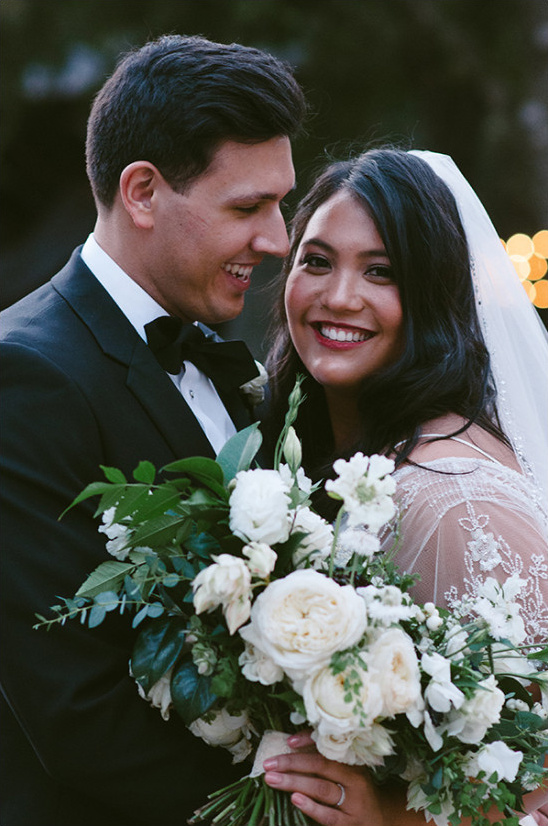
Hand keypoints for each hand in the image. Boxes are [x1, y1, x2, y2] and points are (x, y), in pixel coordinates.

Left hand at [262, 731, 384, 825]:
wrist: (381, 819)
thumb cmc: (357, 789)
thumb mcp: (349, 770)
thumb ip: (328, 759)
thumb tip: (293, 744)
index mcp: (353, 762)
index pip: (328, 747)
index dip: (308, 741)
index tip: (289, 741)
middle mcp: (355, 780)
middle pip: (320, 767)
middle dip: (292, 763)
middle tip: (269, 763)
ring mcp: (353, 803)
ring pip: (321, 789)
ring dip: (294, 783)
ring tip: (272, 779)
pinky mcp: (349, 824)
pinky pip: (328, 816)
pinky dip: (310, 807)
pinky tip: (295, 800)